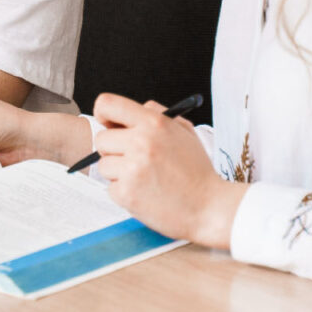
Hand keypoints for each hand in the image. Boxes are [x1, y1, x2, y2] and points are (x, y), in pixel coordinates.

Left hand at [91, 93, 246, 247]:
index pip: (107, 104)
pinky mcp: (127, 193)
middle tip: (134, 160)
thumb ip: (157, 115)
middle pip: (101, 139)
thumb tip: (129, 111)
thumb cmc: (197, 171)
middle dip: (114, 150)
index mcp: (154, 123)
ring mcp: (132, 169)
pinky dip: (123, 193)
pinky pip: (109, 188)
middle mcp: (141, 142)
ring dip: (118, 174)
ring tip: (144, 179)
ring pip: (103, 165)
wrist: (210, 207)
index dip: (103, 114)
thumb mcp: (184, 132)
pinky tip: (145, 193)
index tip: (109, 125)